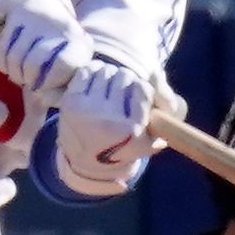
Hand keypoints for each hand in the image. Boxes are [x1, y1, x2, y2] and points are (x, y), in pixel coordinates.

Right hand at [0, 0, 91, 95]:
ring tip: (22, 74)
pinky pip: (2, 51)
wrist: (42, 1)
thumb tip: (46, 99)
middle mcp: (58, 27)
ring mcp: (36, 20)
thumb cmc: (59, 46)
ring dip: (15, 74)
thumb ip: (64, 87)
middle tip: (32, 81)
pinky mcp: (16, 17)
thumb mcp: (71, 62)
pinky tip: (12, 65)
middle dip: (30, 79)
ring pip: (15, 59)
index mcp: (78, 41)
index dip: (52, 81)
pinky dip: (4, 64)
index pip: (64, 65)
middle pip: (34, 65)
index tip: (48, 85)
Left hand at [56, 62, 162, 194]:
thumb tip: (156, 73)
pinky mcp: (70, 103)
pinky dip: (93, 71)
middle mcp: (110, 121)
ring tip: (108, 84)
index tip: (136, 92)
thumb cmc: (124, 146)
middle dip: (125, 78)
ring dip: (109, 73)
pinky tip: (95, 79)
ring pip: (106, 71)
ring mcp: (88, 111)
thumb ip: (164, 107)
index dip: (141, 86)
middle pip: (124, 76)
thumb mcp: (152, 138)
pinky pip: (87, 72)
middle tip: (121, 87)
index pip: (143, 89)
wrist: (88, 163)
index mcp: (133, 130)